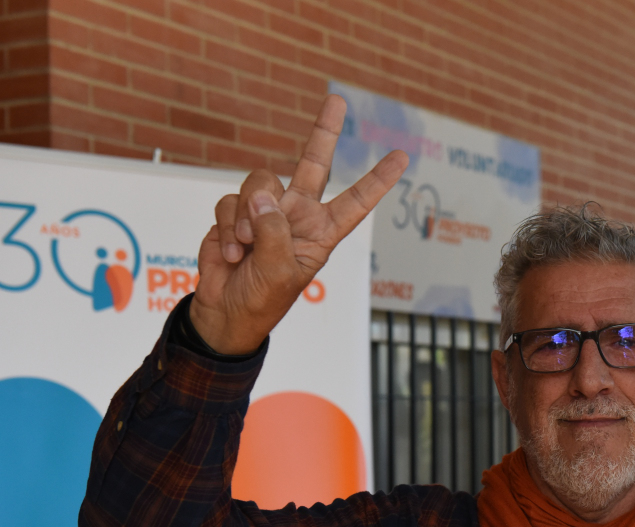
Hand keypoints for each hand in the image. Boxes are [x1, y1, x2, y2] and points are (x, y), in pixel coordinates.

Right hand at [191, 95, 408, 353]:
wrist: (226, 311)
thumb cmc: (263, 299)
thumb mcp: (282, 270)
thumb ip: (275, 230)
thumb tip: (262, 194)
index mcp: (322, 231)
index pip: (356, 201)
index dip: (378, 180)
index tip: (401, 157)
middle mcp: (298, 214)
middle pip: (313, 163)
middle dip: (323, 131)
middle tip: (337, 99)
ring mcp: (265, 210)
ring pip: (259, 183)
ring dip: (247, 216)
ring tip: (245, 248)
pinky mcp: (234, 213)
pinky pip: (229, 202)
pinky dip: (227, 228)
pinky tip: (231, 254)